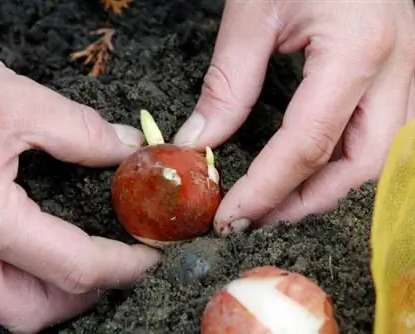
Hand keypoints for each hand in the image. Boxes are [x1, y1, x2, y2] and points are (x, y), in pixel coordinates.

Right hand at [0, 12, 159, 332]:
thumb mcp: (8, 96)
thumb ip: (78, 130)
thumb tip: (123, 148)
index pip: (72, 266)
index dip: (121, 266)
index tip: (147, 255)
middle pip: (29, 310)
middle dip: (81, 294)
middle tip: (114, 262)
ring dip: (45, 287)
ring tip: (78, 251)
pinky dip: (11, 269)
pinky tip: (29, 237)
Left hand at [173, 0, 414, 233]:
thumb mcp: (254, 13)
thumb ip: (228, 84)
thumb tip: (201, 141)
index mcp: (358, 50)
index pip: (307, 146)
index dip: (267, 190)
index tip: (232, 216)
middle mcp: (398, 68)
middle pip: (359, 166)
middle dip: (306, 201)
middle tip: (258, 216)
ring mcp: (410, 70)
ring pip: (381, 159)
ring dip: (330, 189)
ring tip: (281, 202)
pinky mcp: (404, 70)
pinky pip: (384, 136)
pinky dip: (346, 163)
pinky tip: (314, 169)